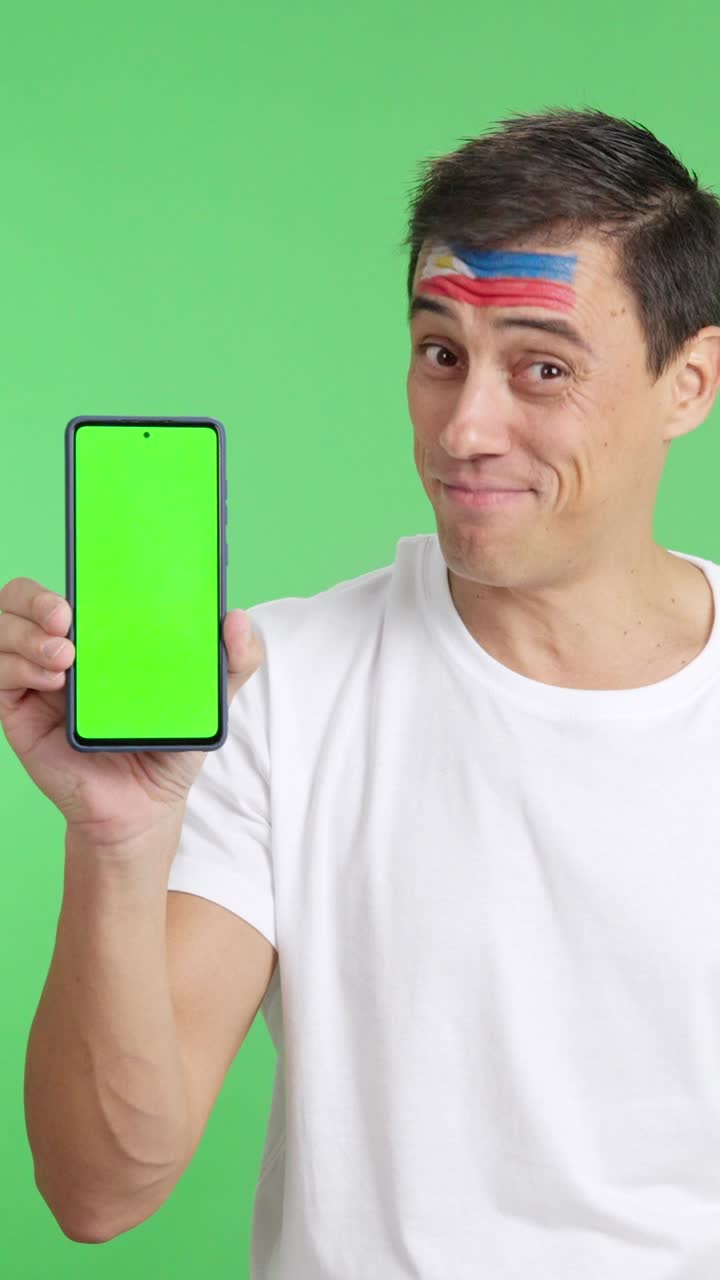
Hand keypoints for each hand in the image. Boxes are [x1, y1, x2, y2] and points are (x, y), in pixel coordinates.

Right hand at [0, 578, 264, 847]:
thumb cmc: (169, 744)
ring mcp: (35, 677)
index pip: (75, 582)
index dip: (73, 567)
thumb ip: (235, 661)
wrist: (145, 806)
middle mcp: (62, 646)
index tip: (92, 569)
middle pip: (22, 599)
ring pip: (3, 629)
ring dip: (25, 632)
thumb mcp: (211, 700)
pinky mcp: (19, 710)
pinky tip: (53, 679)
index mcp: (102, 632)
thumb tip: (238, 619)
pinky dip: (19, 666)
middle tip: (64, 614)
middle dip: (35, 598)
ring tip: (65, 654)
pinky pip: (0, 674)